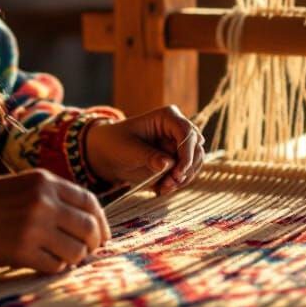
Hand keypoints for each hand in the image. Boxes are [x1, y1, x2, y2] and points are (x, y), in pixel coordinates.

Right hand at [0, 169, 109, 273]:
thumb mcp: (23, 186)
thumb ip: (53, 197)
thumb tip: (88, 222)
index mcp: (45, 181)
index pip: (90, 202)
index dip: (101, 221)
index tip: (102, 235)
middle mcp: (44, 202)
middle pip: (89, 228)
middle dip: (94, 244)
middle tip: (88, 252)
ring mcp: (34, 227)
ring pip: (77, 251)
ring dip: (75, 259)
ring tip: (63, 258)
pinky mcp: (23, 251)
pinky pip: (55, 266)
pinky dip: (56, 268)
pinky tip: (47, 263)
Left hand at [84, 105, 203, 193]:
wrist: (108, 155)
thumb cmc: (116, 144)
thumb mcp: (128, 149)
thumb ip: (148, 156)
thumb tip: (167, 164)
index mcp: (167, 117)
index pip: (187, 132)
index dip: (187, 152)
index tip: (178, 172)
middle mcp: (178, 130)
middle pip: (197, 149)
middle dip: (186, 169)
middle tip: (170, 183)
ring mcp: (179, 146)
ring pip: (195, 164)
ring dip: (182, 179)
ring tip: (163, 187)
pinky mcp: (177, 161)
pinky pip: (186, 174)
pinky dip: (176, 184)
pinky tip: (161, 189)